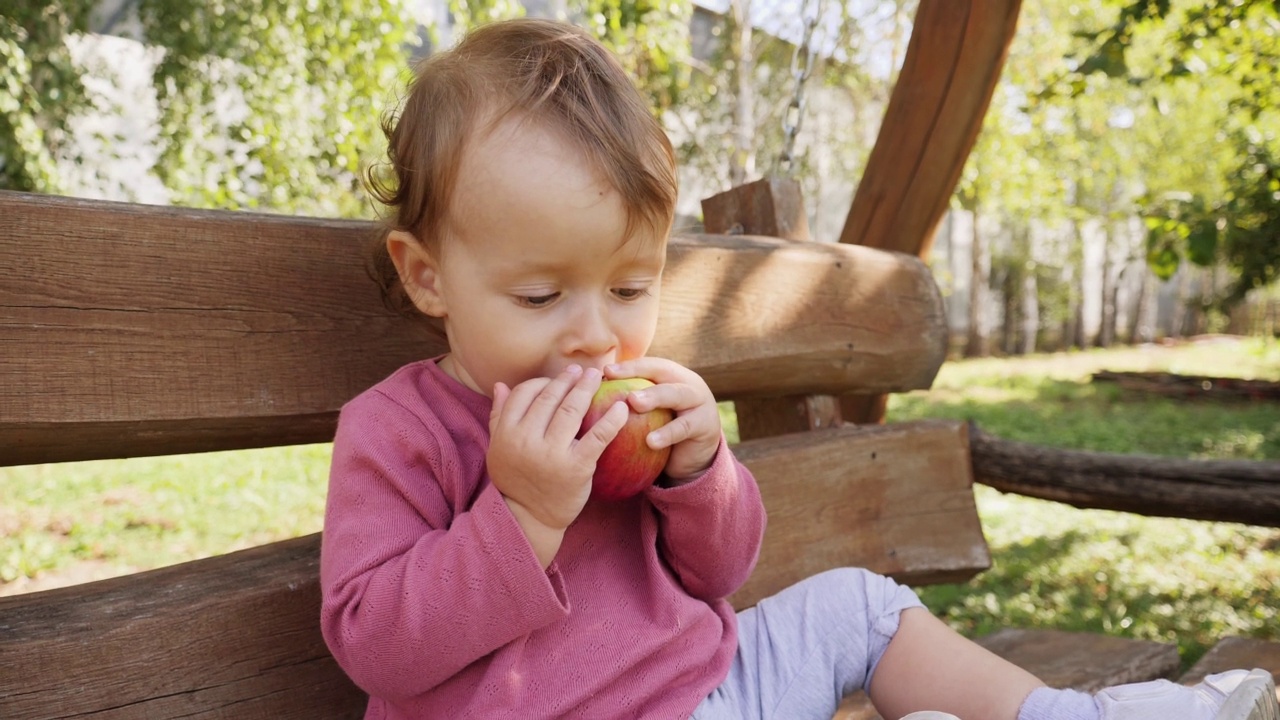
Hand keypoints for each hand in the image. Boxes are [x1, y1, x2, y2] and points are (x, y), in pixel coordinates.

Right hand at [488, 366, 628, 560]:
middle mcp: (526, 440)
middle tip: (584, 371)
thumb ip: (498, 416)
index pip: (525, 393)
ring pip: (572, 410)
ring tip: (597, 376)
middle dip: (569, 379)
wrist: (531, 518)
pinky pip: (598, 436)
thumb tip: (500, 385)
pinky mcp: (577, 467)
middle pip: (551, 398)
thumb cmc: (517, 480)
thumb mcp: (499, 449)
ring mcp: (552, 454)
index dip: (544, 381)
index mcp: (506, 433)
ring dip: (587, 388)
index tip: (560, 379)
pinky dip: (612, 419)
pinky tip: (622, 406)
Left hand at [604, 357, 720, 482]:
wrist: (694, 457)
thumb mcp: (649, 414)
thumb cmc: (663, 430)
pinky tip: (650, 442)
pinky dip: (667, 434)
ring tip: (633, 403)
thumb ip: (630, 403)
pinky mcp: (705, 425)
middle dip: (640, 374)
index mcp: (671, 376)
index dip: (629, 366)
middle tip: (615, 379)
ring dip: (654, 397)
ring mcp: (700, 402)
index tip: (605, 371)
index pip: (649, 365)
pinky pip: (684, 427)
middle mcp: (687, 383)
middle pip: (663, 373)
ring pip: (677, 394)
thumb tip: (589, 397)